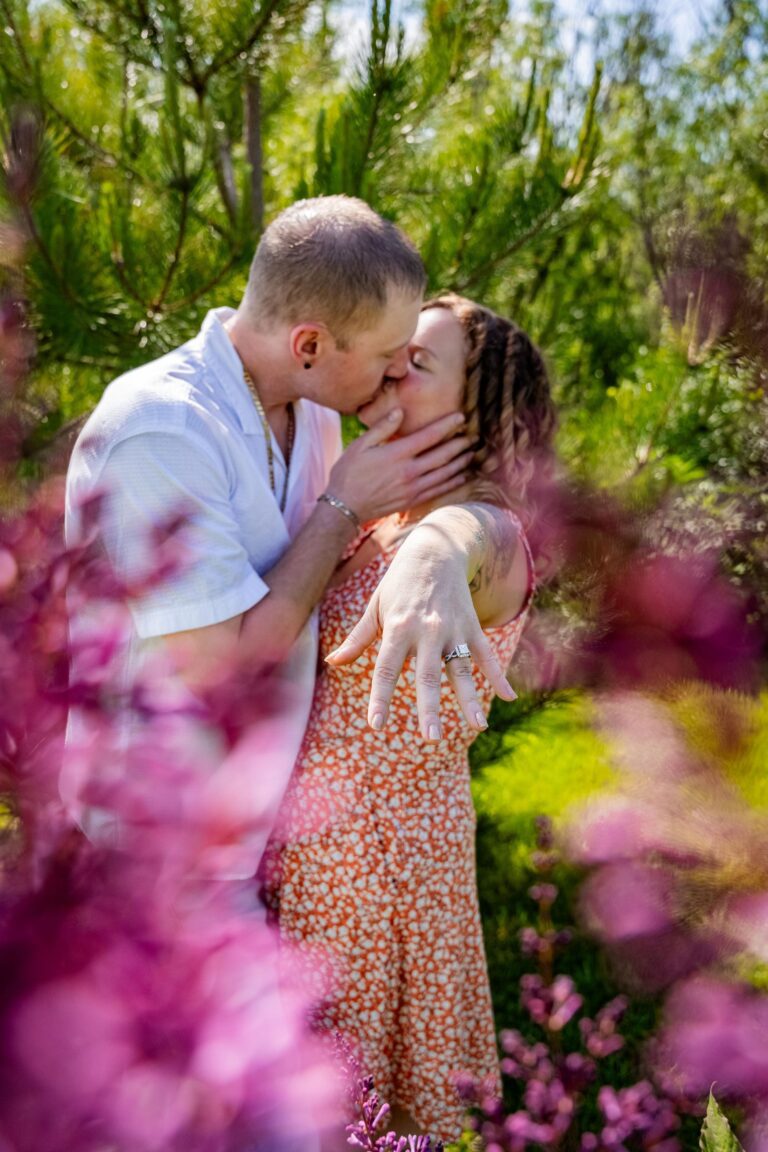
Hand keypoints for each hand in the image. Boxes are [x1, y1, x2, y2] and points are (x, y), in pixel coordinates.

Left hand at [325, 522, 516, 738]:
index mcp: (398, 627)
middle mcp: (427, 631)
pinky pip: (486, 655)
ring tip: (478, 726)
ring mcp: (453, 630)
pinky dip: (499, 676)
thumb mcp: (375, 606)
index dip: (380, 697)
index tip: (376, 724)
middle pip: (427, 675)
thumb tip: (333, 662)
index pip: (386, 668)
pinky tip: (509, 697)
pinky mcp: (472, 627)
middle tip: (431, 737)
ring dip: (469, 699)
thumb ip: (358, 638)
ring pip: (461, 670)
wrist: (436, 550)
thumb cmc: (399, 582)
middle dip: (429, 707)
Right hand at [326, 409, 471, 522]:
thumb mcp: (360, 445)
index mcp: (397, 454)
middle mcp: (409, 471)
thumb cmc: (348, 474)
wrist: (344, 507)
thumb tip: (400, 412)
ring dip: (460, 463)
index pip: (429, 436)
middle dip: (459, 445)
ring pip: (444, 474)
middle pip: (442, 456)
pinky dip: (452, 483)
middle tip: (473, 437)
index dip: (447, 425)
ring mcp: (412, 488)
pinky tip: (461, 477)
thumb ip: (382, 428)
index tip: (461, 417)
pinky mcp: (412, 501)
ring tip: (471, 455)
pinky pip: (438, 490)